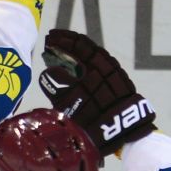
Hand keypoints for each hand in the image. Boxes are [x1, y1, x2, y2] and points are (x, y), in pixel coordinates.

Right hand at [38, 29, 155, 155]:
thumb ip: (55, 85)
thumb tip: (48, 72)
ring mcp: (116, 73)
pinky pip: (104, 66)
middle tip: (54, 41)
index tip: (49, 38)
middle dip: (69, 43)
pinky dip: (91, 63)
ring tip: (65, 52)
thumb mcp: (67, 103)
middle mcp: (107, 65)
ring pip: (97, 56)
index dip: (62, 40)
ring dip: (80, 52)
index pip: (77, 44)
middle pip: (87, 47)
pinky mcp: (122, 83)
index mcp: (95, 65)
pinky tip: (83, 67)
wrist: (122, 133)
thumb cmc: (92, 119)